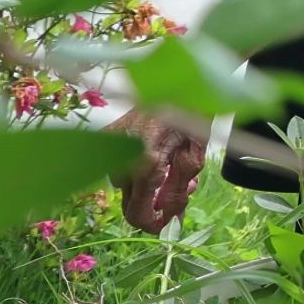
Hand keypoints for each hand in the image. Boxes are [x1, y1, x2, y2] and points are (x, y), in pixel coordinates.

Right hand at [109, 109, 206, 233]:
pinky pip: (118, 164)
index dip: (154, 225)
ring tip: (172, 166)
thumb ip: (178, 191)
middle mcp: (122, 157)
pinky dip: (136, 166)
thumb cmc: (193, 113)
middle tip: (183, 186)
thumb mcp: (195, 155)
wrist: (180, 79)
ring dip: (147, 184)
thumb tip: (170, 220)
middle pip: (130, 201)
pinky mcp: (108, 133)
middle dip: (156, 202)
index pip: (137, 213)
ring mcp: (111, 144)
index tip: (168, 223)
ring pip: (124, 184)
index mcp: (145, 163)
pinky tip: (155, 154)